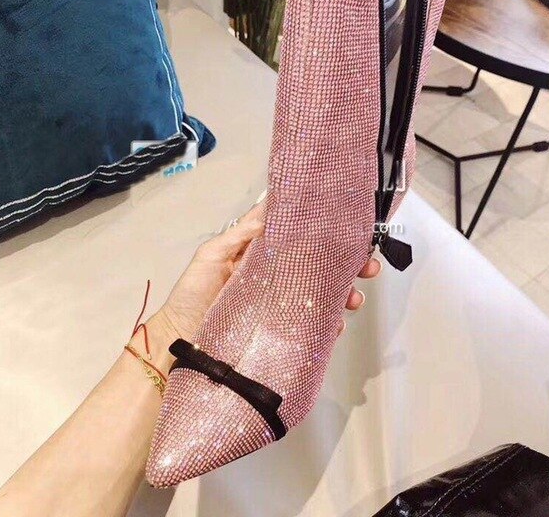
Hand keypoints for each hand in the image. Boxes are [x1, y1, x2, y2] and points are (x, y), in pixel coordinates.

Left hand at [140, 200, 381, 368]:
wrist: (180, 342)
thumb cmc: (192, 295)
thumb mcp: (212, 256)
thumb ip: (240, 234)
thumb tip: (269, 206)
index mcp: (262, 255)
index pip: (299, 238)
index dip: (324, 232)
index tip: (349, 229)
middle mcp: (277, 277)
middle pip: (319, 266)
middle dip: (348, 264)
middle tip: (367, 266)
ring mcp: (282, 305)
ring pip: (322, 294)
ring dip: (344, 293)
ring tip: (353, 298)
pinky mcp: (283, 331)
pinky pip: (313, 326)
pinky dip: (329, 324)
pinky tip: (336, 324)